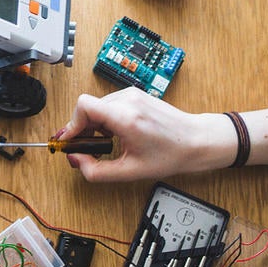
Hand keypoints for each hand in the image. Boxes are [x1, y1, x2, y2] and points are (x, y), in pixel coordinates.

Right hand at [57, 88, 235, 181]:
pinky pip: (109, 104)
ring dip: (94, 125)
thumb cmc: (170, 155)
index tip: (71, 141)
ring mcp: (132, 95)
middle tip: (86, 148)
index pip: (83, 106)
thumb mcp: (130, 171)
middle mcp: (127, 100)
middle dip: (82, 129)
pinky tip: (116, 134)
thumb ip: (97, 171)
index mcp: (125, 117)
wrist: (196, 140)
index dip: (72, 125)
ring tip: (105, 142)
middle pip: (87, 108)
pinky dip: (106, 119)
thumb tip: (77, 161)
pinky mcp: (136, 95)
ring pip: (97, 106)